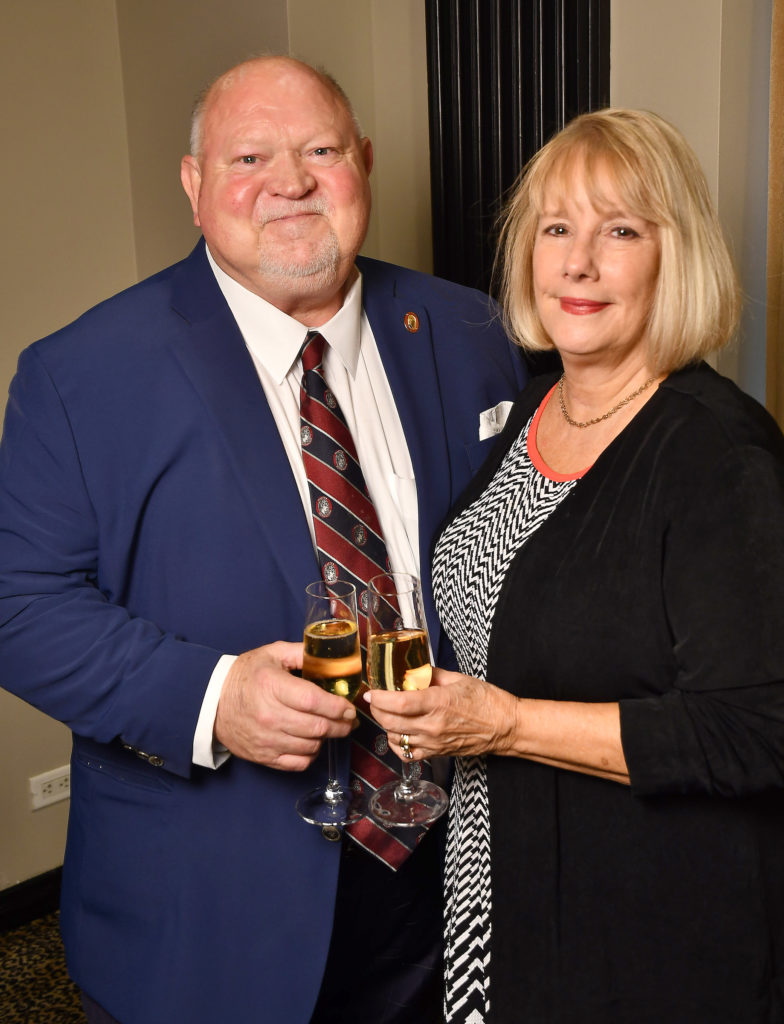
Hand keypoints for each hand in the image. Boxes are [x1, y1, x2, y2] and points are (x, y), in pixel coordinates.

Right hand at [215, 641, 356, 769]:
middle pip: (318, 727)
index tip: (349, 707)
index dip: (338, 706)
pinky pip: (298, 763)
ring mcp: (266, 739)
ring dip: (327, 738)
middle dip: (341, 725)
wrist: (211, 703)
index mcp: (272, 686)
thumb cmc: (245, 676)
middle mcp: (270, 716)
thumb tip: (330, 656)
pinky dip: (311, 754)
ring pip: (311, 746)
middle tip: (349, 720)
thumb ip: (301, 652)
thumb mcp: (271, 654)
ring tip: (332, 728)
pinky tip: (312, 741)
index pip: (314, 702)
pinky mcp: (264, 756)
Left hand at [365, 667, 518, 760]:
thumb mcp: (458, 678)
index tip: (372, 691)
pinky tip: (397, 732)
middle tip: (375, 699)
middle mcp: (433, 726)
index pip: (399, 703)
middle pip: (391, 721)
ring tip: (385, 712)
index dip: (380, 698)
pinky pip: (406, 754)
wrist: (504, 727)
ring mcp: (433, 742)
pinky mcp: (436, 753)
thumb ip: (431, 674)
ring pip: (395, 737)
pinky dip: (396, 744)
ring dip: (385, 724)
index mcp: (439, 703)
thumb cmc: (486, 701)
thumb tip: (411, 669)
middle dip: (377, 709)